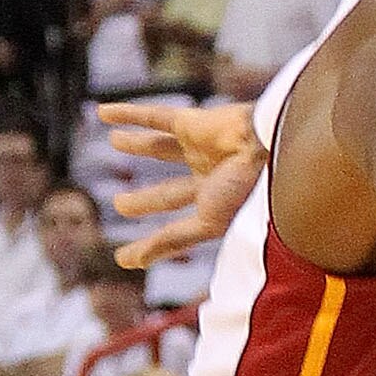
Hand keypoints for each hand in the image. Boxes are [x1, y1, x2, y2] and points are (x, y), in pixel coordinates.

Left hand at [99, 97, 263, 266]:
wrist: (272, 147)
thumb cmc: (250, 189)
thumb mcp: (208, 223)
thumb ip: (172, 240)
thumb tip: (132, 263)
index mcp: (217, 208)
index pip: (177, 231)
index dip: (152, 246)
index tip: (125, 259)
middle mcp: (208, 179)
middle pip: (168, 191)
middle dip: (145, 200)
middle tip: (120, 205)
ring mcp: (201, 149)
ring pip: (160, 147)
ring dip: (137, 145)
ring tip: (114, 141)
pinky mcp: (193, 122)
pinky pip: (156, 116)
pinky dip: (130, 113)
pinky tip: (103, 112)